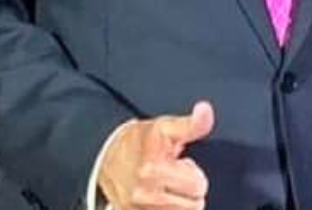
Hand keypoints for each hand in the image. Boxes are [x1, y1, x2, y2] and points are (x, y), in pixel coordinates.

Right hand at [99, 101, 214, 209]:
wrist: (106, 156)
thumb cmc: (140, 141)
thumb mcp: (166, 127)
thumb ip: (192, 124)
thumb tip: (205, 110)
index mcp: (153, 169)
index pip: (198, 186)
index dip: (194, 173)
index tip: (181, 164)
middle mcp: (142, 194)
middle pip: (194, 205)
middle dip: (189, 190)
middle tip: (173, 175)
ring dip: (178, 203)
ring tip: (166, 186)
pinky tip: (159, 199)